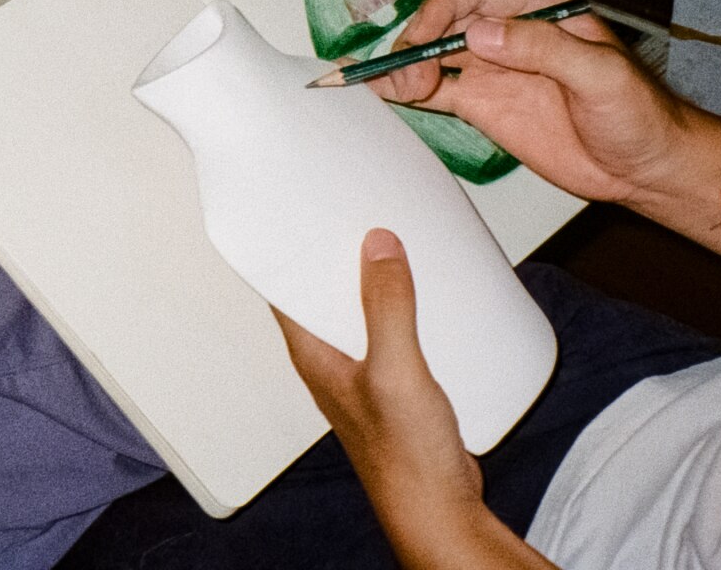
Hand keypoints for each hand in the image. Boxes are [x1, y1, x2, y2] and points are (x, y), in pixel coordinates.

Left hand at [274, 230, 481, 531]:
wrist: (440, 509)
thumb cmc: (404, 459)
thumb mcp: (396, 369)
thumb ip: (387, 307)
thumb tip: (377, 245)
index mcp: (313, 354)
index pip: (281, 288)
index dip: (286, 248)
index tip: (300, 211)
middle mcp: (332, 361)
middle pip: (324, 295)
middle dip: (340, 257)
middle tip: (360, 215)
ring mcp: (363, 373)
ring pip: (361, 313)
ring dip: (376, 282)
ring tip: (399, 245)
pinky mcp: (396, 384)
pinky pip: (394, 333)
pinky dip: (406, 310)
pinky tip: (431, 297)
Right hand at [372, 0, 690, 205]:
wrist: (646, 168)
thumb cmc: (640, 115)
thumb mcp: (601, 75)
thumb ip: (544, 49)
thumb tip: (481, 33)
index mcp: (540, 11)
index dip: (443, 8)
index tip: (426, 37)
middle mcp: (510, 35)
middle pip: (445, 20)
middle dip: (418, 40)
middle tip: (409, 74)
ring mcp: (493, 70)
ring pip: (434, 53)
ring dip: (406, 65)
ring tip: (393, 88)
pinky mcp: (484, 105)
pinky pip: (436, 90)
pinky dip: (405, 90)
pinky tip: (382, 92)